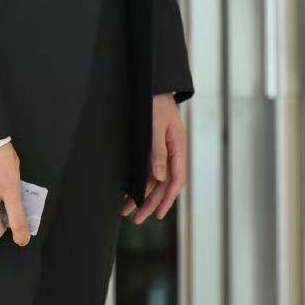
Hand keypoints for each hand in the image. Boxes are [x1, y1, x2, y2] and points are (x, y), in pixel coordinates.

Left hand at [122, 94, 187, 223]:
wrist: (152, 84)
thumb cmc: (155, 102)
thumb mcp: (156, 126)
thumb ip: (158, 151)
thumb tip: (159, 177)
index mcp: (178, 146)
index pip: (176, 179)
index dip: (167, 199)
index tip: (157, 214)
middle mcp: (173, 152)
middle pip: (164, 184)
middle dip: (151, 203)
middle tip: (136, 219)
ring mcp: (163, 151)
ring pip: (155, 180)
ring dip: (142, 196)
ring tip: (126, 211)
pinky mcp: (152, 148)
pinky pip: (148, 170)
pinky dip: (139, 183)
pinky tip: (128, 192)